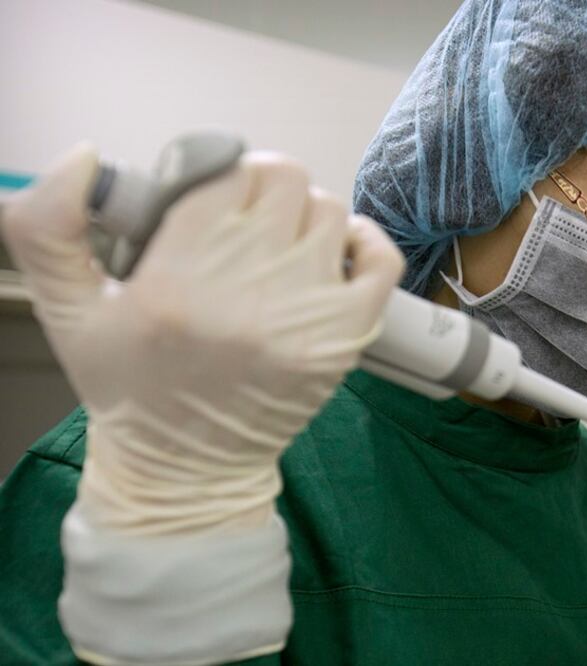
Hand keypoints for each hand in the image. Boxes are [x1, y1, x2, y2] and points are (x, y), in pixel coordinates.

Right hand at [1, 143, 403, 534]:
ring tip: (278, 248)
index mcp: (178, 277)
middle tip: (243, 223)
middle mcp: (249, 289)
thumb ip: (51, 227)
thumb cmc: (128, 385)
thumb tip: (83, 157)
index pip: (225, 172)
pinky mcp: (346, 337)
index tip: (207, 202)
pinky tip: (335, 252)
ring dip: (305, 218)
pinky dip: (364, 243)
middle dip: (260, 192)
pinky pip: (381, 259)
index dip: (216, 176)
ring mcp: (308, 314)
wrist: (188, 469)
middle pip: (284, 181)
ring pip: (329, 211)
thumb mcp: (68, 309)